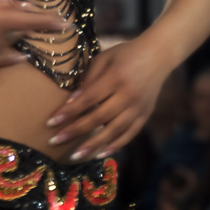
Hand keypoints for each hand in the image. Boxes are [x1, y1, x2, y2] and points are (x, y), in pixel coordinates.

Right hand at [0, 0, 68, 72]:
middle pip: (20, 31)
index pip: (32, 21)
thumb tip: (15, 1)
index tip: (66, 24)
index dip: (50, 22)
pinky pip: (2, 60)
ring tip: (16, 30)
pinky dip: (12, 55)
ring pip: (12, 45)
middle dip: (26, 23)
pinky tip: (17, 55)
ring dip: (17, 37)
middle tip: (29, 14)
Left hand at [44, 36, 168, 161]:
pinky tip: (100, 154)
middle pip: (98, 118)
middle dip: (75, 131)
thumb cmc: (125, 54)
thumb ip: (89, 78)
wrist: (158, 55)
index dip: (69, 111)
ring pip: (113, 131)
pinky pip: (129, 135)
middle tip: (54, 141)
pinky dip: (115, 146)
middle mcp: (128, 95)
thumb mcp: (104, 58)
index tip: (51, 122)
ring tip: (75, 155)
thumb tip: (71, 100)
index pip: (88, 98)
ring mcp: (138, 108)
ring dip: (93, 145)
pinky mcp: (145, 115)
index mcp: (115, 77)